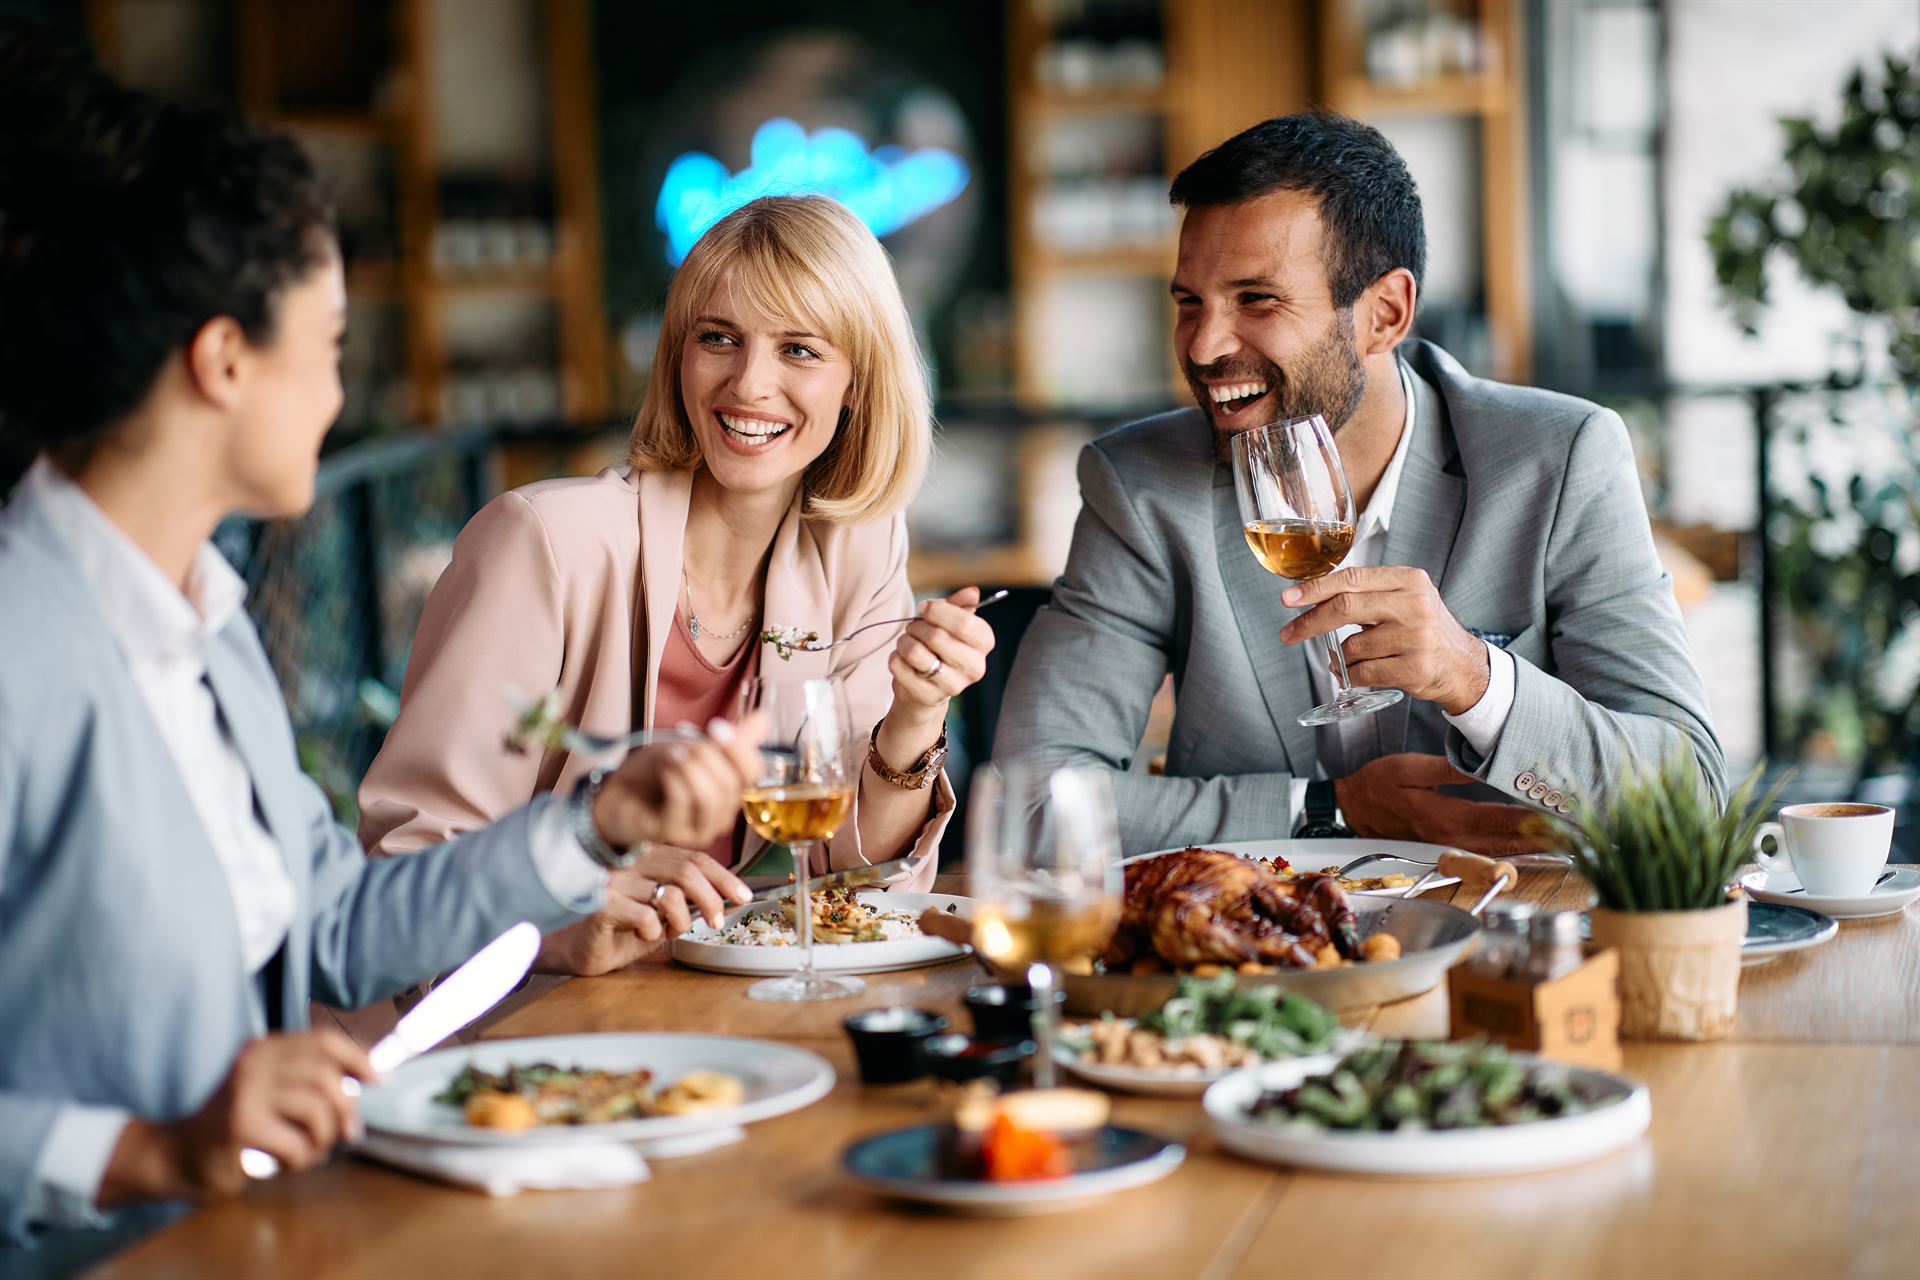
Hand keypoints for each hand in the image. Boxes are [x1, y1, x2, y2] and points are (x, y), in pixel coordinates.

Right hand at [101, 1030, 374, 1204]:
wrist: (175, 1155)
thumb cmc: (234, 1126)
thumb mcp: (270, 1092)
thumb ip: (306, 1081)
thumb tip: (365, 1080)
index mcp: (265, 1049)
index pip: (324, 1041)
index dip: (358, 1059)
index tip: (379, 1080)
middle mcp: (254, 1063)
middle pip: (327, 1076)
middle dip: (346, 1109)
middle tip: (347, 1134)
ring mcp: (245, 1093)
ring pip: (316, 1110)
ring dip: (323, 1139)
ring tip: (310, 1152)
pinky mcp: (239, 1126)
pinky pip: (296, 1144)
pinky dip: (302, 1160)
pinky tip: (285, 1164)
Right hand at [538, 846, 751, 975]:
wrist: (579, 948)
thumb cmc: (623, 927)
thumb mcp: (663, 911)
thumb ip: (689, 899)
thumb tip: (730, 899)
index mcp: (648, 856)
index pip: (694, 857)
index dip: (723, 876)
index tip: (743, 896)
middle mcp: (631, 861)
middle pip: (686, 870)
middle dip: (711, 898)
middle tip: (716, 920)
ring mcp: (615, 881)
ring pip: (669, 893)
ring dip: (681, 919)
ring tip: (672, 932)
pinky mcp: (601, 905)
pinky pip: (645, 916)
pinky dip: (654, 931)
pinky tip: (644, 936)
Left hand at [592, 714, 764, 849]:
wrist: (614, 793)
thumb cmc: (652, 774)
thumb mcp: (692, 747)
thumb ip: (729, 739)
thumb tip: (763, 720)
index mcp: (730, 792)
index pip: (753, 772)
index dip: (739, 748)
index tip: (715, 726)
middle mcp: (720, 814)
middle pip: (731, 783)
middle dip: (706, 755)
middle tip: (683, 744)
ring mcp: (698, 829)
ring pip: (711, 797)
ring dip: (689, 768)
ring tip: (671, 754)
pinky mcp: (673, 834)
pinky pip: (683, 803)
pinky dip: (673, 778)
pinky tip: (663, 768)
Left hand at [883, 586, 995, 739]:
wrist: (927, 687)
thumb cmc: (940, 647)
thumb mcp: (951, 622)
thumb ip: (960, 605)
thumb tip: (972, 592)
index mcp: (984, 643)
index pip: (963, 623)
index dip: (937, 610)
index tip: (924, 608)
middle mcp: (974, 667)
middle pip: (936, 636)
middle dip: (917, 626)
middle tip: (914, 628)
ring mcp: (952, 685)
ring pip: (915, 651)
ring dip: (904, 641)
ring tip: (908, 644)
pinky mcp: (927, 696)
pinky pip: (899, 665)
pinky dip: (895, 657)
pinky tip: (904, 662)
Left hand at [1280, 566, 1488, 714]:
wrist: (1462, 665)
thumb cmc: (1423, 630)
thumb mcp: (1404, 598)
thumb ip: (1366, 592)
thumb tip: (1311, 593)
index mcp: (1409, 580)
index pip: (1351, 578)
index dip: (1314, 588)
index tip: (1287, 599)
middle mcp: (1415, 605)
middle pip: (1345, 607)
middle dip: (1310, 622)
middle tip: (1288, 634)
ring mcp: (1417, 638)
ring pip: (1351, 646)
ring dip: (1339, 657)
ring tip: (1349, 660)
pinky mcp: (1415, 668)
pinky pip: (1363, 672)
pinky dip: (1351, 675)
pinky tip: (1358, 673)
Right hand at [1333, 753, 1558, 856]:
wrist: (1349, 807)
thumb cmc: (1376, 784)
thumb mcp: (1407, 768)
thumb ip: (1445, 770)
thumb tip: (1478, 767)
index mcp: (1444, 817)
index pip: (1498, 818)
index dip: (1531, 818)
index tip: (1560, 815)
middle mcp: (1450, 838)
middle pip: (1505, 841)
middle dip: (1542, 838)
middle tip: (1577, 834)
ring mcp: (1448, 846)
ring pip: (1498, 850)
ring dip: (1530, 847)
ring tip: (1562, 842)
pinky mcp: (1445, 847)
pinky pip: (1485, 851)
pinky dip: (1509, 850)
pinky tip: (1527, 847)